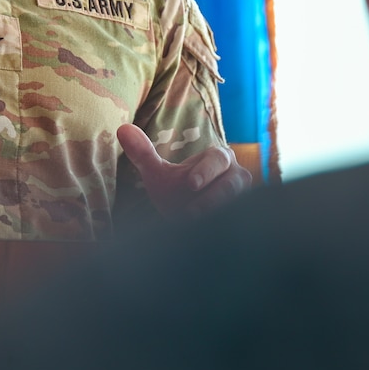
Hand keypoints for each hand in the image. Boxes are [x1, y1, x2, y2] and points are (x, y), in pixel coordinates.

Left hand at [117, 124, 253, 219]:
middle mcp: (237, 176)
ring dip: (218, 215)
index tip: (190, 184)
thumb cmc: (175, 194)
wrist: (189, 223)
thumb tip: (122, 129)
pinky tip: (210, 239)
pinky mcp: (246, 219)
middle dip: (213, 198)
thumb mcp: (157, 174)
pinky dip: (228, 231)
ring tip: (196, 227)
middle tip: (192, 213)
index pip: (218, 159)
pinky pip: (243, 225)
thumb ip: (143, 154)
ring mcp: (245, 199)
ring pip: (239, 205)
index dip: (206, 171)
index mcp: (219, 158)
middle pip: (233, 183)